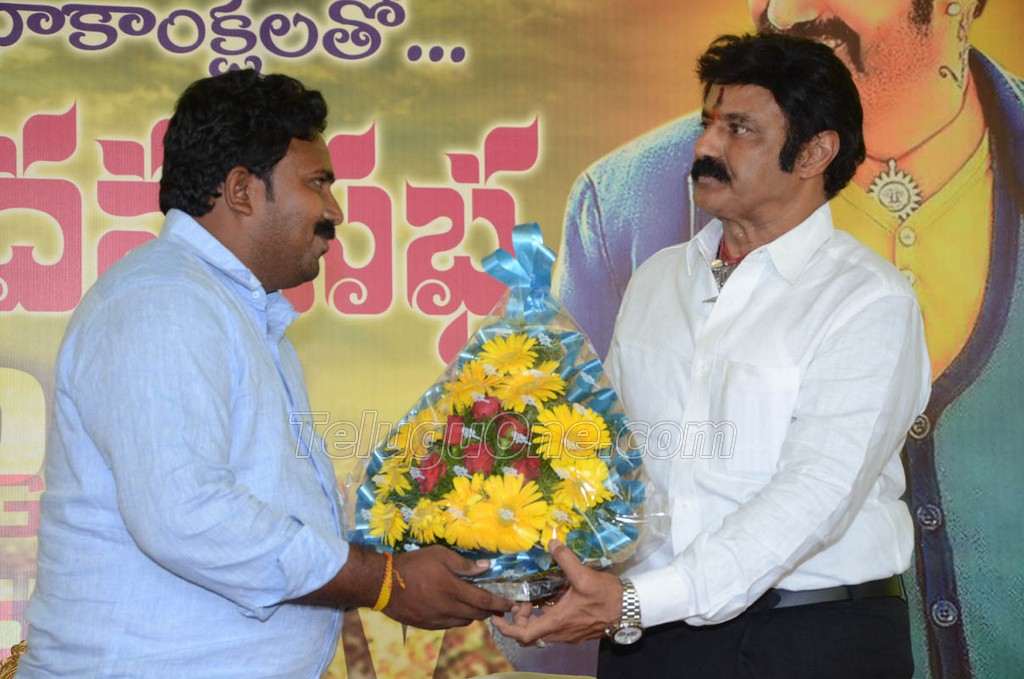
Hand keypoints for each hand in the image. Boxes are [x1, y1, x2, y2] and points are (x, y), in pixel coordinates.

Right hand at [384, 546, 511, 628]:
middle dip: (490, 611)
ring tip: (474, 605)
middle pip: (477, 615)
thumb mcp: (439, 555)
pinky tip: (454, 609)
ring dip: (473, 615)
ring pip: (464, 622)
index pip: (484, 601)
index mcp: (453, 589)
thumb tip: (486, 566)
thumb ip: (463, 563)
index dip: (500, 604)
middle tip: (496, 605)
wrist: (383, 584)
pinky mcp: (428, 625)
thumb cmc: (413, 564)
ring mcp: (437, 619)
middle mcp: (448, 608)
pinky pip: (449, 625)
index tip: (512, 605)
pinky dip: (457, 618)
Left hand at [491, 540, 621, 644]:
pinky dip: (546, 615)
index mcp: (557, 622)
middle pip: (530, 633)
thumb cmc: (607, 597)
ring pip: (542, 631)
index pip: (523, 635)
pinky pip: (554, 627)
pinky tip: (553, 598)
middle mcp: (560, 633)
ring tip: (533, 598)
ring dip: (532, 617)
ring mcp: (569, 634)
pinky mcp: (577, 631)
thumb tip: (552, 543)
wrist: (630, 609)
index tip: (497, 617)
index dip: (506, 628)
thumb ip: (565, 559)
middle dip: (519, 617)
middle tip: (520, 600)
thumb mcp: (584, 576)